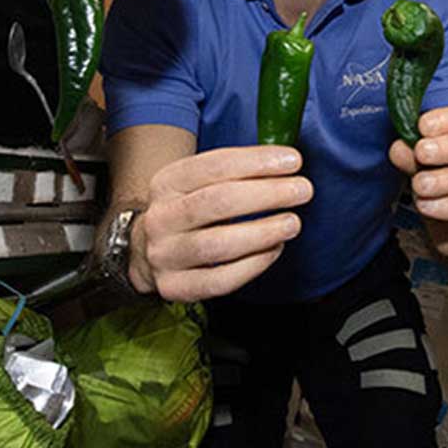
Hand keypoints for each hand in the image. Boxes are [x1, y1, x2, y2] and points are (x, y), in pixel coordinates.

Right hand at [127, 145, 311, 300]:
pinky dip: (253, 265)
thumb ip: (235, 172)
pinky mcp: (175, 287)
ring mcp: (165, 255)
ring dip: (262, 232)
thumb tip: (288, 162)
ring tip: (292, 223)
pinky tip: (274, 249)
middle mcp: (161, 217)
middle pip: (217, 202)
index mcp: (167, 182)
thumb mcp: (196, 182)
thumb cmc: (188, 210)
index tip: (293, 160)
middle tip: (302, 190)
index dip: (256, 161)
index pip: (214, 166)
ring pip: (218, 244)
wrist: (145, 250)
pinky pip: (219, 280)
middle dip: (267, 194)